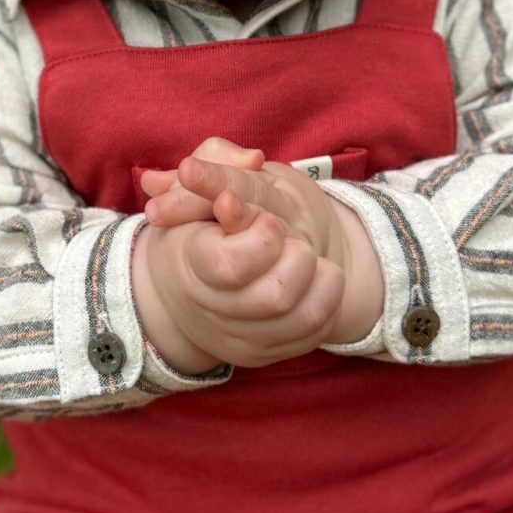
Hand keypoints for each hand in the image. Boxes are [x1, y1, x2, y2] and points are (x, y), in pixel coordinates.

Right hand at [132, 138, 383, 366]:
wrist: (187, 286)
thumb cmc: (195, 225)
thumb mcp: (193, 184)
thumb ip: (219, 160)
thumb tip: (252, 159)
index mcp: (189, 262)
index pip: (230, 264)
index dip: (261, 238)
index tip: (269, 220)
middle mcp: (211, 309)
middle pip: (275, 296)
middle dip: (298, 258)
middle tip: (293, 240)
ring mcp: (238, 337)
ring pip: (302, 318)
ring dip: (320, 279)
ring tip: (310, 256)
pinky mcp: (263, 352)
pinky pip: (312, 335)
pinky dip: (326, 301)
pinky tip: (318, 279)